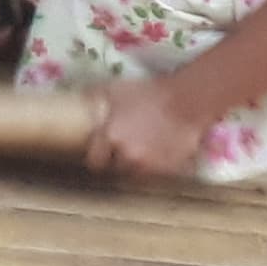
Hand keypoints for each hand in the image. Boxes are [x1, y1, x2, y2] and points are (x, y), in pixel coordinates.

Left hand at [82, 77, 205, 181]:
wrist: (186, 101)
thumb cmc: (149, 93)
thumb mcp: (116, 89)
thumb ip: (94, 97)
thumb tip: (80, 99)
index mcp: (110, 137)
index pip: (95, 162)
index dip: (98, 157)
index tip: (102, 152)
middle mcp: (127, 156)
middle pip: (115, 170)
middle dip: (118, 161)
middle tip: (125, 150)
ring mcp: (149, 166)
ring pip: (136, 175)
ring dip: (137, 167)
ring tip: (143, 153)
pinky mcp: (168, 172)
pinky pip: (157, 176)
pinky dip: (156, 169)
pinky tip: (159, 155)